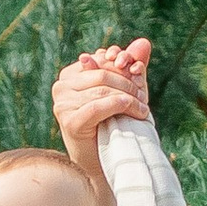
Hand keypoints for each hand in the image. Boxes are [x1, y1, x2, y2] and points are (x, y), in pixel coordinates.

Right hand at [53, 38, 152, 176]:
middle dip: (127, 83)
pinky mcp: (69, 121)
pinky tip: (136, 111)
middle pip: (101, 74)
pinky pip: (99, 105)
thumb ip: (130, 66)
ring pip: (102, 89)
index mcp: (70, 75)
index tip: (140, 75)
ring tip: (143, 109)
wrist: (102, 163)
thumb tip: (144, 42)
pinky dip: (121, 106)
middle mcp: (61, 87)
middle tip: (145, 96)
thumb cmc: (111, 125)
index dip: (123, 66)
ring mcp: (62, 104)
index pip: (101, 61)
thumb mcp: (122, 91)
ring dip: (130, 97)